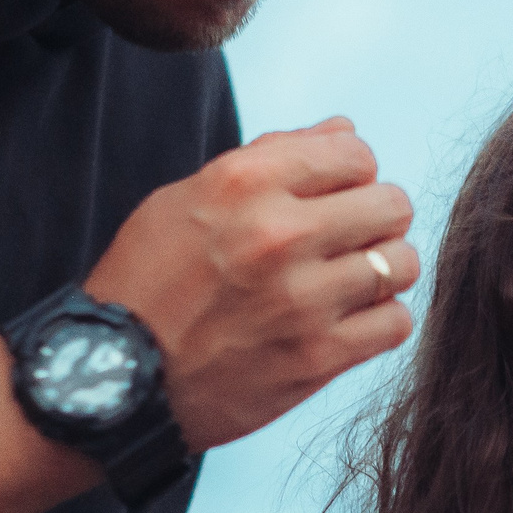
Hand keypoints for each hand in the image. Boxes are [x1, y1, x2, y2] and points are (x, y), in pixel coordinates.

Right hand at [89, 116, 419, 452]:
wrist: (110, 381)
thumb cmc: (146, 284)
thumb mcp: (186, 200)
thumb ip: (270, 158)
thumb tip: (345, 131)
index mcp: (243, 182)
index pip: (356, 153)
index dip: (353, 173)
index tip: (335, 195)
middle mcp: (278, 234)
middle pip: (390, 205)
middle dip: (376, 219)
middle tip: (349, 240)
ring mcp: (302, 300)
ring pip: (401, 263)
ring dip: (385, 270)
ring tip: (352, 281)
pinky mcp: (316, 358)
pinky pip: (395, 323)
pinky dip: (381, 320)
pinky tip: (351, 320)